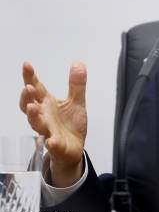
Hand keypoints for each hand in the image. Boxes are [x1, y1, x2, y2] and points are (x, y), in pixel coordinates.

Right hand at [19, 61, 87, 186]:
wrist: (73, 149)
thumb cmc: (70, 125)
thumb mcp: (76, 101)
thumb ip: (76, 84)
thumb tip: (78, 63)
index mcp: (48, 104)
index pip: (36, 89)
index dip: (30, 77)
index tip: (26, 64)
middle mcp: (44, 116)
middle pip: (30, 105)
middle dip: (27, 97)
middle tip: (28, 87)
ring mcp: (48, 131)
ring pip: (36, 124)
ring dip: (33, 116)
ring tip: (32, 107)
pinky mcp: (57, 145)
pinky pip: (53, 144)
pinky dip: (52, 142)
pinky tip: (52, 141)